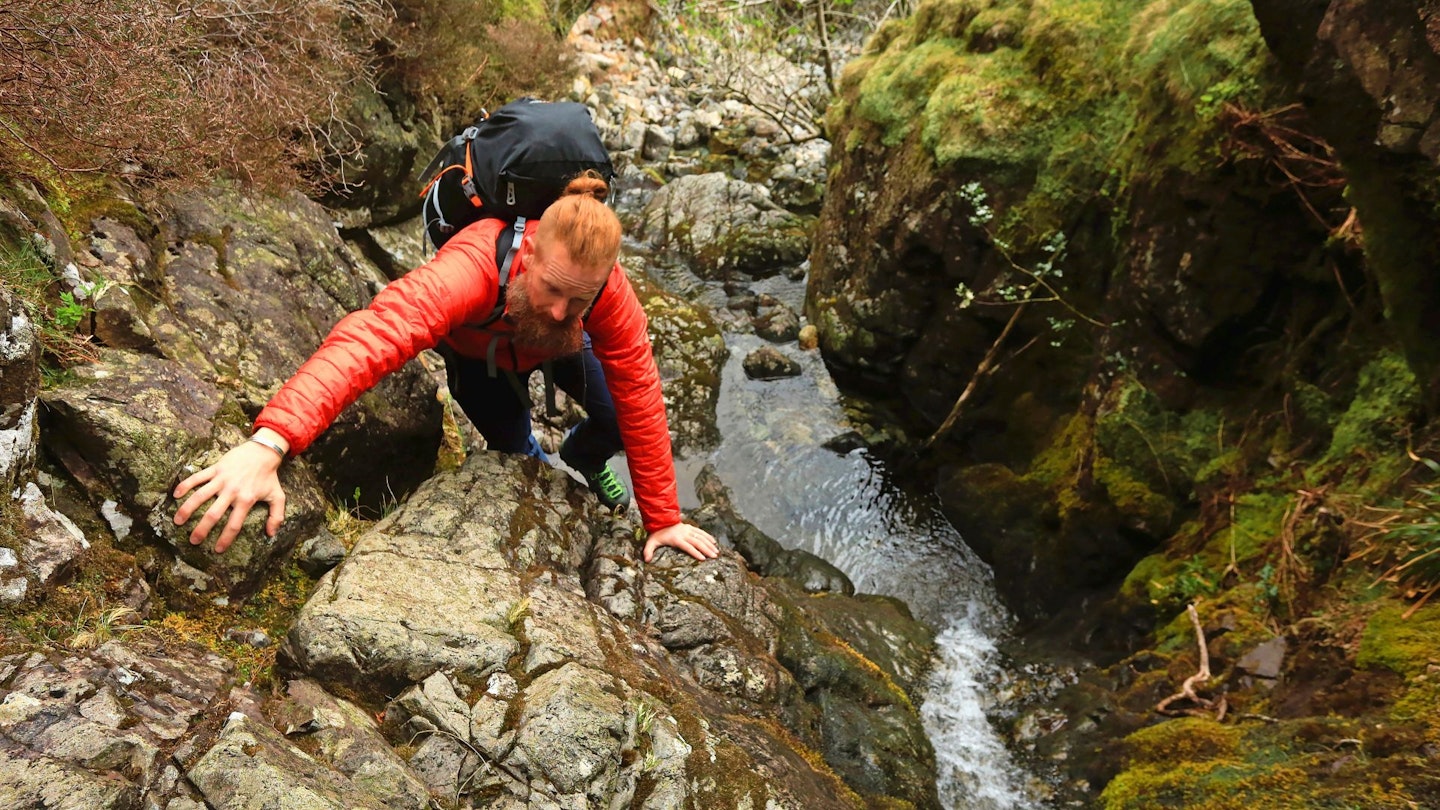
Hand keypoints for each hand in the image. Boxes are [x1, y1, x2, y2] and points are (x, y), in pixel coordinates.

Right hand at [172, 430, 287, 552]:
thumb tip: (271, 534)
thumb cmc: (269, 476)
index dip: (225, 539)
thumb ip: (276, 516)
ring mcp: (221, 479)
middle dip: (201, 529)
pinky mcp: (215, 469)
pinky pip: (197, 477)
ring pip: (200, 496)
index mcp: (246, 500)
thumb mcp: (278, 496)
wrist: (263, 451)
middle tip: (193, 541)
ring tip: (177, 521)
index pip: (234, 524)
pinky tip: (175, 495)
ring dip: (187, 509)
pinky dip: (185, 485)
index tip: (217, 550)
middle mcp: (232, 491)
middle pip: (213, 514)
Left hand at [644, 522, 718, 562]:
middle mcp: (684, 534)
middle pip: (697, 542)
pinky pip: (701, 532)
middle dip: (706, 550)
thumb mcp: (651, 542)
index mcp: (676, 539)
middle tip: (714, 557)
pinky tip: (714, 542)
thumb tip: (646, 560)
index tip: (703, 559)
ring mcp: (688, 530)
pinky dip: (708, 536)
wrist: (660, 519)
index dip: (695, 553)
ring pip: (701, 537)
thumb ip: (648, 551)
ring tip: (716, 552)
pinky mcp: (690, 527)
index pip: (687, 547)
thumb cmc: (657, 534)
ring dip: (709, 544)